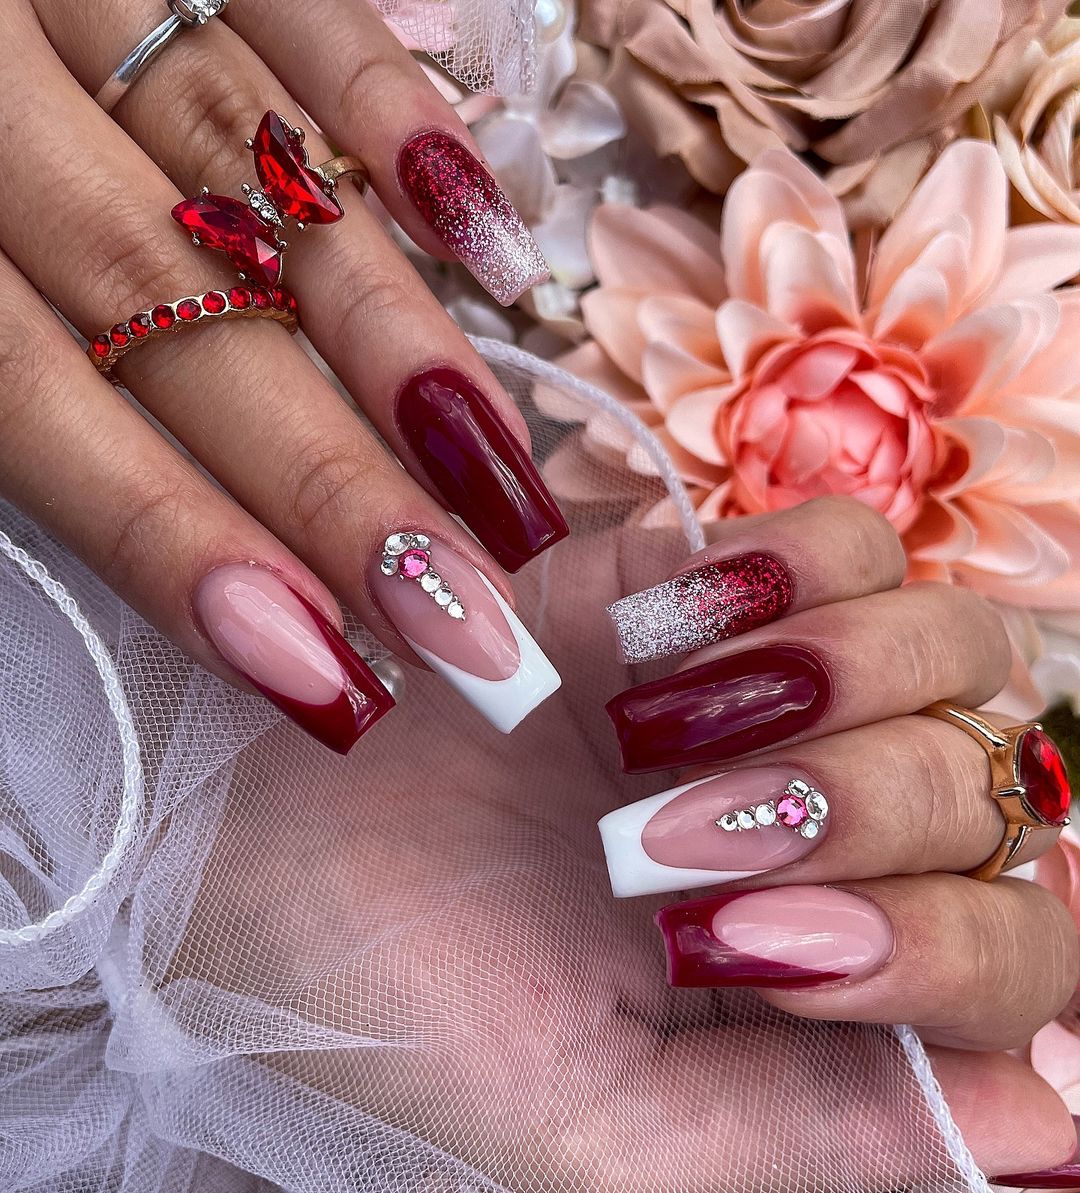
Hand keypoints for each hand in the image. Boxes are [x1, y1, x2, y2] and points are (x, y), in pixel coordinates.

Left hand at [0, 0, 563, 751]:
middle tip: (458, 616)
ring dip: (394, 344)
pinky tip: (494, 245)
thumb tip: (232, 573)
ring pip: (260, 186)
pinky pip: (306, 10)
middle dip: (327, 481)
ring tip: (503, 482)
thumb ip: (24, 408)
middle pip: (175, 310)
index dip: (176, 543)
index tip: (321, 672)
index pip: (30, 397)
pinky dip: (404, 123)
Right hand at [179, 498, 1077, 1188]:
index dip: (938, 945)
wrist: (266, 875)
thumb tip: (1053, 1111)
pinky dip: (775, 573)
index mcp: (834, 969)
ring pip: (945, 641)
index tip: (760, 954)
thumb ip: (829, 1135)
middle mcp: (825, 821)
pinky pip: (834, 539)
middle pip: (992, 772)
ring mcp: (766, 691)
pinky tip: (660, 634)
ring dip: (819, 688)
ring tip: (653, 735)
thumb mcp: (619, 1130)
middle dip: (851, 811)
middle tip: (664, 842)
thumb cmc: (424, 1010)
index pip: (1026, 942)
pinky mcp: (687, 587)